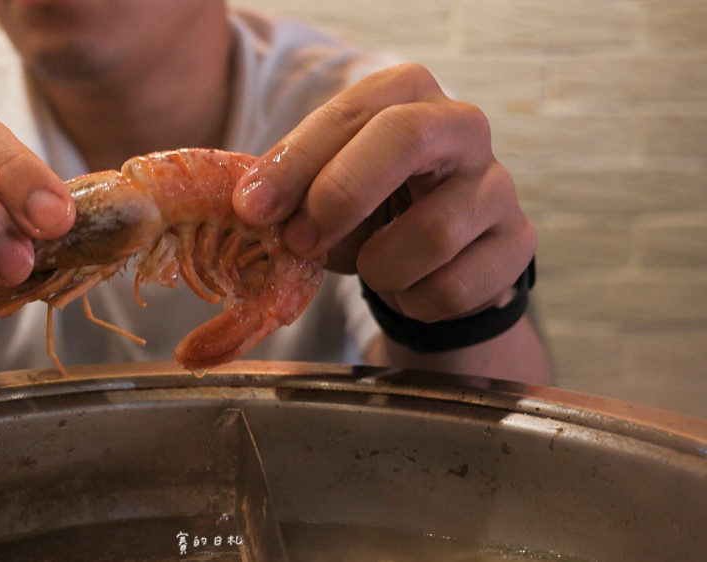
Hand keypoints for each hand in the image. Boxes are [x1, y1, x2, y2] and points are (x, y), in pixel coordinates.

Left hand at [234, 63, 535, 322]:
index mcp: (405, 94)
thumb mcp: (322, 192)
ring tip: (371, 268)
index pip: (349, 112)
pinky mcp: (517, 242)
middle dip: (340, 195)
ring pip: (434, 231)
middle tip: (298, 242)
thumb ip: (291, 193)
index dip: (296, 161)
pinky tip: (410, 289)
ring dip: (379, 266)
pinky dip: (414, 301)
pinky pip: (454, 286)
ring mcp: (498, 183)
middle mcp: (461, 125)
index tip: (253, 207)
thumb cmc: (371, 211)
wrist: (435, 261)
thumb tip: (250, 209)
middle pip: (405, 137)